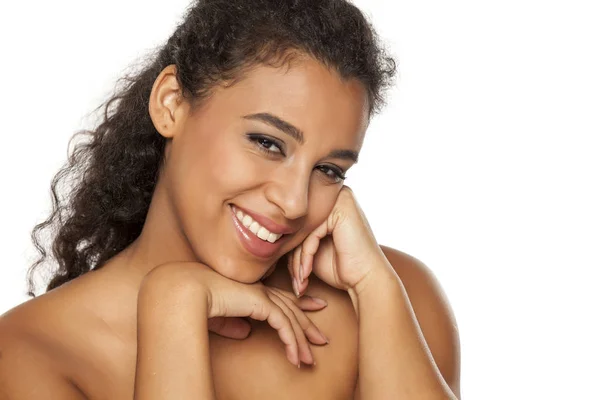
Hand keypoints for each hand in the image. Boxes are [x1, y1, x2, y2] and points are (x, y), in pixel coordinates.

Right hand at [143, 262, 329, 366]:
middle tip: (321, 338)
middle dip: (307, 323)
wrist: (185, 292)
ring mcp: (261, 295)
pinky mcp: (261, 303)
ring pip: (290, 318)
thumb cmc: (193, 303)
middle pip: (290, 307)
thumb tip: (244, 333)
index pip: (277, 297)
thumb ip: (231, 323)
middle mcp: (258, 289)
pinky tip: (295, 358)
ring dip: (301, 341)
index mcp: (248, 289)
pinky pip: (284, 325)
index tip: (313, 306)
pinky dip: (291, 343)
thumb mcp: (216, 317)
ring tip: (310, 360)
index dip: (297, 303)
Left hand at [287, 185, 392, 295]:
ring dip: (297, 262)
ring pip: (302, 231)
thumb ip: (295, 237)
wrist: (367, 281)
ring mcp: (338, 199)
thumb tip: (266, 234)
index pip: (297, 224)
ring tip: (300, 282)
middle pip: (298, 226)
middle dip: (293, 258)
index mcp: (327, 201)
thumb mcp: (311, 250)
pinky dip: (305, 259)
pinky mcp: (340, 209)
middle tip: (295, 282)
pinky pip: (310, 235)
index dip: (290, 252)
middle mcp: (334, 194)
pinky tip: (306, 275)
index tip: (291, 277)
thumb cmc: (341, 268)